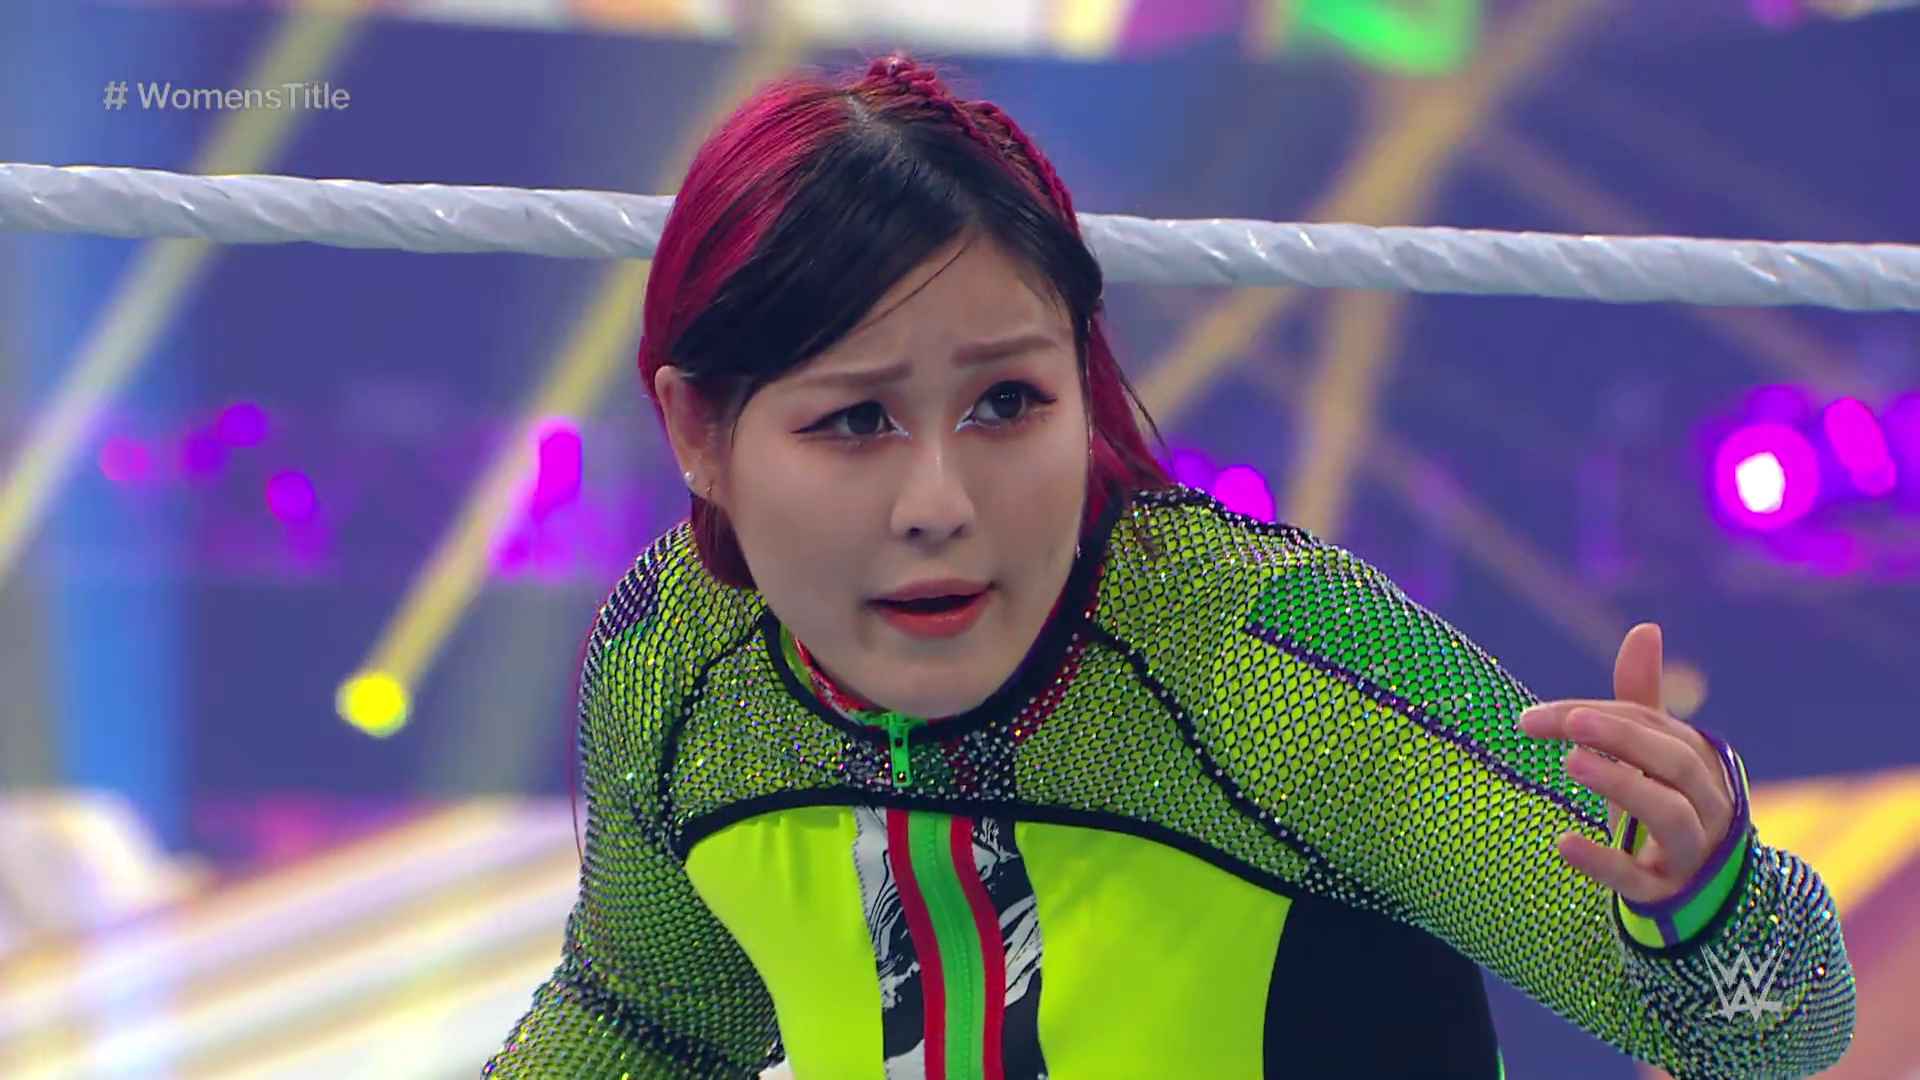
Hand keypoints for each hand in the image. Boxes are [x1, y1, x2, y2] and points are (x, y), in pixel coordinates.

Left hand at [1517, 623, 1734, 904]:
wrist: (1695, 896)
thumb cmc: (1664, 808)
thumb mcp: (1650, 758)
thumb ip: (1642, 699)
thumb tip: (1645, 628)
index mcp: (1700, 765)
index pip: (1653, 728)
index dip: (1597, 715)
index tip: (1533, 717)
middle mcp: (1706, 806)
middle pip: (1676, 763)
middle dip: (1623, 738)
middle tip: (1569, 724)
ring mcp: (1691, 854)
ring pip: (1671, 816)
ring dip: (1622, 786)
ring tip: (1569, 763)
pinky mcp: (1667, 897)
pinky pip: (1640, 880)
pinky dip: (1604, 863)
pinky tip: (1562, 843)